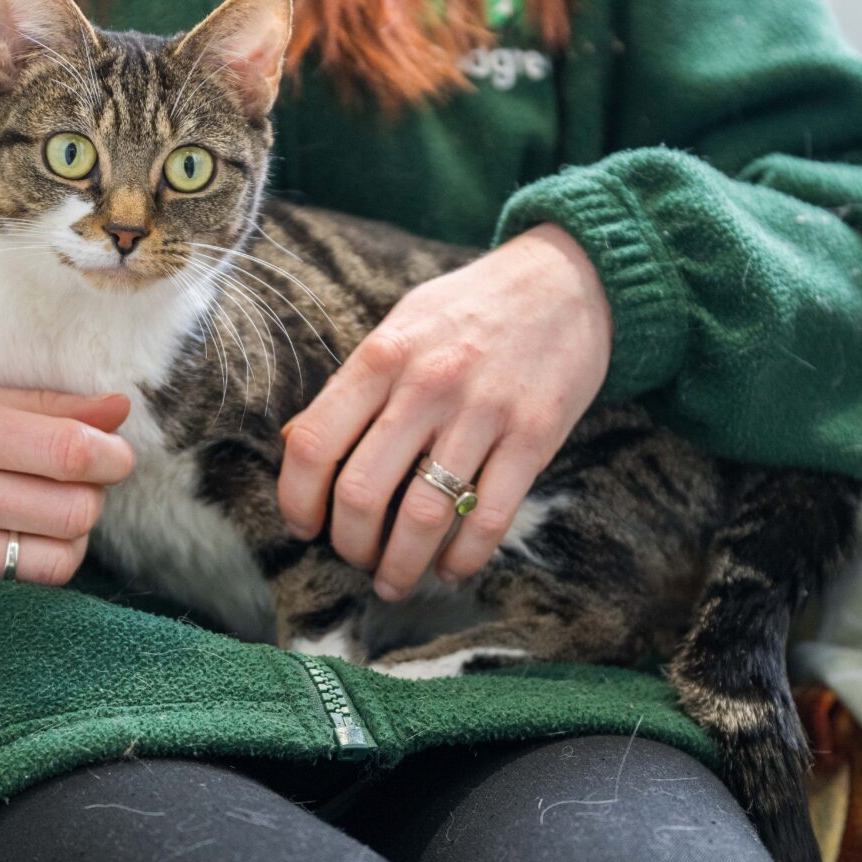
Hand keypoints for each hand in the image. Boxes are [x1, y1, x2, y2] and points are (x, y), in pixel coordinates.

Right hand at [0, 382, 134, 594]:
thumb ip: (45, 405)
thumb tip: (120, 408)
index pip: (69, 452)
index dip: (111, 456)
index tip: (113, 454)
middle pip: (74, 511)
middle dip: (93, 497)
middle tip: (76, 483)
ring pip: (58, 559)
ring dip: (72, 537)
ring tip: (51, 515)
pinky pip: (20, 587)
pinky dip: (35, 565)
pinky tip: (17, 540)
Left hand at [278, 224, 610, 599]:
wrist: (567, 279)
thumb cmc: (472, 308)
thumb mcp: (401, 326)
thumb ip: (353, 386)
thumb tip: (294, 443)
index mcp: (382, 356)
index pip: (314, 443)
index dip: (296, 499)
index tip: (303, 526)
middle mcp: (427, 385)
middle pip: (362, 491)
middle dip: (349, 544)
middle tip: (355, 558)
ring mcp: (483, 412)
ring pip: (423, 515)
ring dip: (401, 565)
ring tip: (395, 581)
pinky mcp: (534, 436)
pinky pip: (490, 517)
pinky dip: (464, 557)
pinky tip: (451, 568)